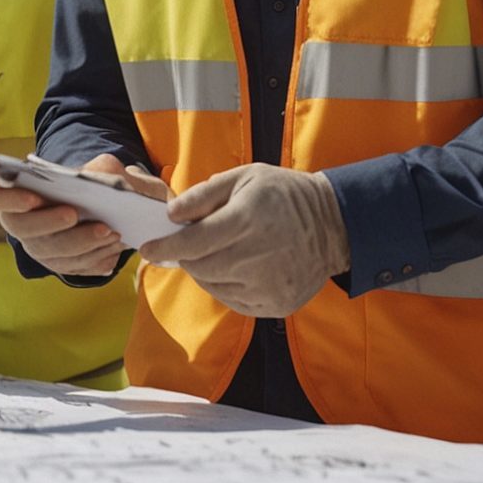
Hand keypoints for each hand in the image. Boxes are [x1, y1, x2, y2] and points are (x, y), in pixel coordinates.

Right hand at [0, 154, 163, 276]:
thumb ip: (94, 168)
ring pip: (53, 253)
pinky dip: (96, 257)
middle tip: (73, 214)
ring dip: (81, 243)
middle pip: (24, 229)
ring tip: (109, 232)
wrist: (94, 205)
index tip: (33, 198)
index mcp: (13, 193)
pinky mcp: (58, 264)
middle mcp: (19, 223)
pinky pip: (74, 267)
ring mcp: (38, 247)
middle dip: (49, 222)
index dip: (9, 199)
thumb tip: (104, 178)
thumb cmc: (84, 183)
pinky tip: (113, 246)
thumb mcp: (89, 167)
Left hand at [135, 163, 348, 317]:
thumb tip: (171, 214)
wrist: (335, 226)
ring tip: (220, 252)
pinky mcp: (276, 304)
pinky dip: (225, 285)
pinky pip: (233, 300)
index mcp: (248, 220)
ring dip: (206, 270)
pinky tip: (238, 268)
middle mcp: (258, 257)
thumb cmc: (284, 196)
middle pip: (200, 267)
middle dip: (186, 257)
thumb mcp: (245, 177)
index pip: (193, 242)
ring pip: (214, 285)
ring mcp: (269, 285)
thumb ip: (204, 194)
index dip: (166, 247)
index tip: (147, 249)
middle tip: (189, 245)